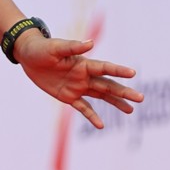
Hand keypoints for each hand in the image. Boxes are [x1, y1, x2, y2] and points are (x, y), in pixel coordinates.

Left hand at [13, 32, 142, 128]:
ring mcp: (78, 87)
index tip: (133, 73)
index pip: (104, 68)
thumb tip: (90, 43)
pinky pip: (83, 108)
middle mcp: (84, 76)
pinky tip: (101, 126)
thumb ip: (73, 47)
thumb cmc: (42, 49)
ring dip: (116, 103)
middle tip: (140, 98)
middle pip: (108, 85)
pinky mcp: (68, 96)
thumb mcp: (55, 48)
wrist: (29, 57)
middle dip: (123, 92)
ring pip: (101, 97)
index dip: (118, 70)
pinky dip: (92, 116)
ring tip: (131, 110)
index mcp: (83, 63)